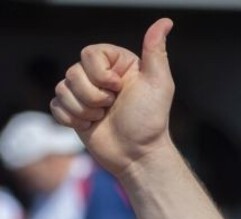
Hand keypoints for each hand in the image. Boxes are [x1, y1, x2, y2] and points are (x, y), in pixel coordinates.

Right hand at [50, 18, 175, 176]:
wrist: (138, 154)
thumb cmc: (150, 120)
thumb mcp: (158, 84)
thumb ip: (156, 52)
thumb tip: (165, 22)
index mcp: (117, 64)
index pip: (89, 53)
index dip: (100, 74)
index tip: (119, 88)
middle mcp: (99, 76)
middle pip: (73, 71)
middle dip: (93, 95)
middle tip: (113, 106)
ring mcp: (85, 94)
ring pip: (62, 88)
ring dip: (84, 109)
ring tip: (103, 117)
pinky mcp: (73, 111)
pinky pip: (55, 105)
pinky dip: (72, 118)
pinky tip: (90, 125)